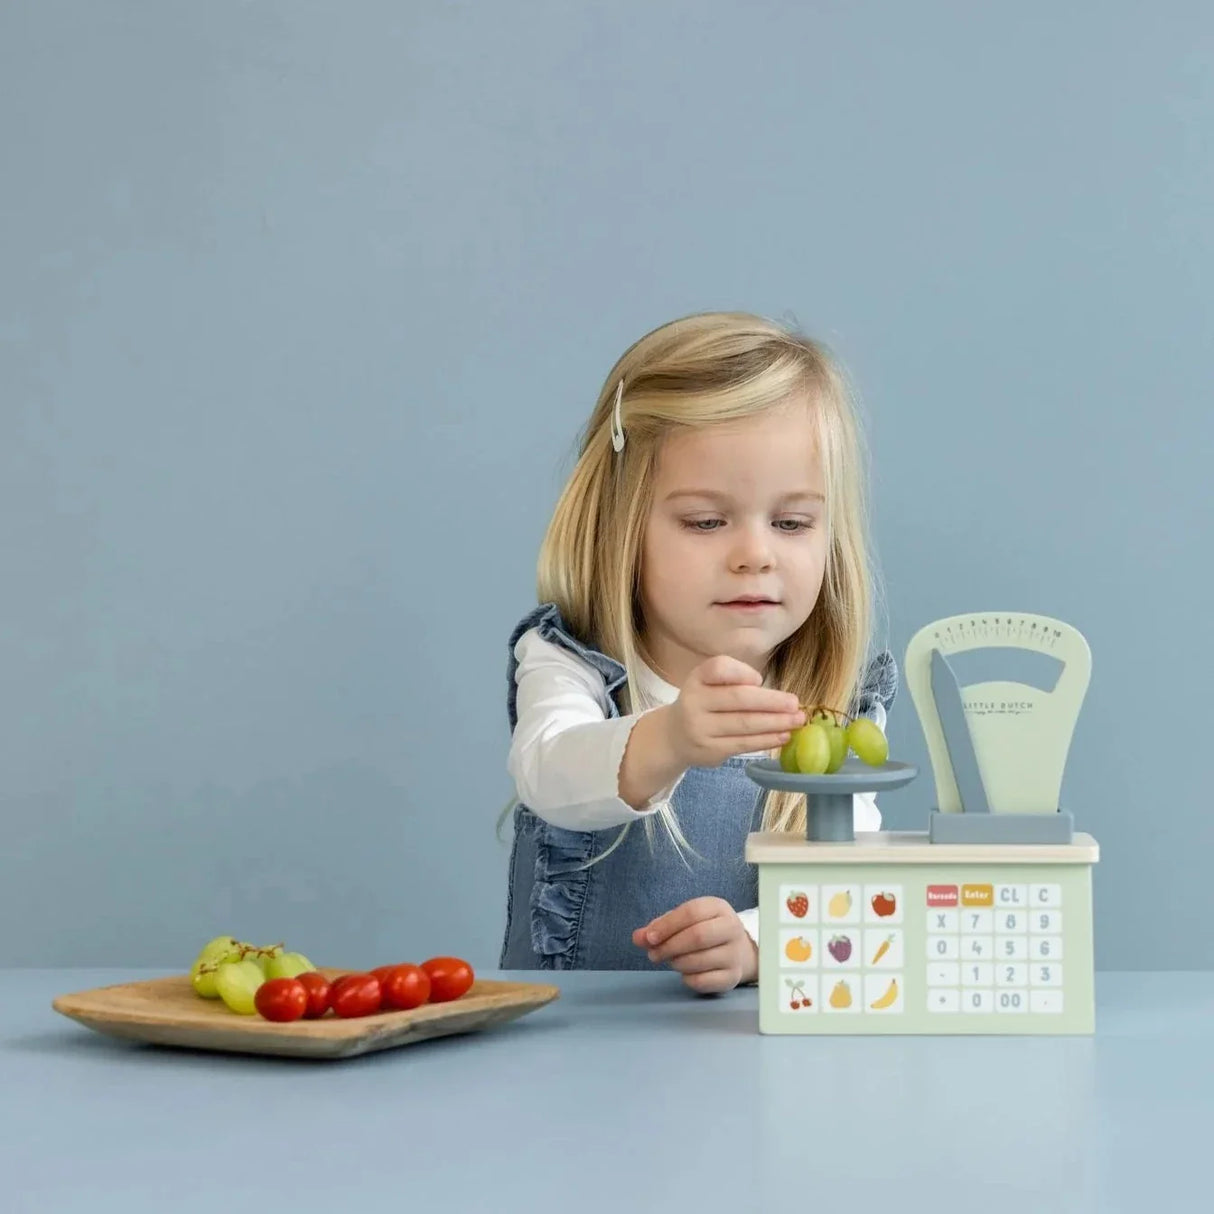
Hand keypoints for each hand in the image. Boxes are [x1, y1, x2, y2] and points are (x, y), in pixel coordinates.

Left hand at [631, 897, 757, 993]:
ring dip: (676, 963)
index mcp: (718, 907)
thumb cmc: (704, 930)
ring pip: (699, 960)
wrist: (739, 951)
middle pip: (698, 936)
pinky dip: (687, 979)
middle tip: (653, 955)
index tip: (649, 938)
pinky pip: (703, 981)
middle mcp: (732, 928)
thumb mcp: (683, 921)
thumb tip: (637, 938)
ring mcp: (735, 954)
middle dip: (669, 946)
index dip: (667, 925)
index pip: (692, 912)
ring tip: (670, 960)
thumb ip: (659, 927)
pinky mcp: (733, 977)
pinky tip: (685, 973)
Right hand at [664, 655, 804, 768]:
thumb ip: (735, 681)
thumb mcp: (710, 683)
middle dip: (771, 701)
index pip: (718, 668)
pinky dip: (767, 740)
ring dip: (776, 723)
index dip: (742, 672)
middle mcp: (695, 702)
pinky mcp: (710, 751)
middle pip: (738, 699)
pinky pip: (744, 744)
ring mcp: (701, 729)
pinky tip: (783, 735)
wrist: (674, 736)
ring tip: (798, 721)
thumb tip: (772, 695)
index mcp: (697, 678)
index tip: (759, 679)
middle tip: (795, 704)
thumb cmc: (704, 703)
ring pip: (744, 724)